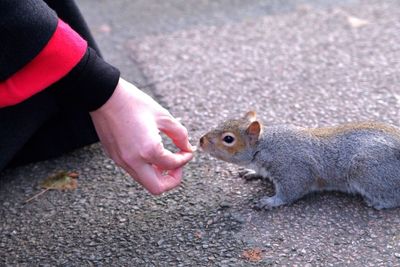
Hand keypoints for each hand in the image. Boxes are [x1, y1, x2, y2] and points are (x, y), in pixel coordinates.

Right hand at [90, 78, 194, 194]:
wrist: (104, 96)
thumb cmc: (133, 103)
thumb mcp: (163, 116)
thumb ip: (179, 134)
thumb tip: (187, 147)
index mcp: (148, 150)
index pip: (173, 165)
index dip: (185, 159)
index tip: (187, 151)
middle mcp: (134, 161)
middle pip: (157, 188)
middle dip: (172, 180)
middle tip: (177, 166)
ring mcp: (122, 161)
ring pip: (144, 180)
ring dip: (158, 174)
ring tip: (165, 159)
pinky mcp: (114, 157)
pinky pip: (134, 171)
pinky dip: (146, 168)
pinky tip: (150, 153)